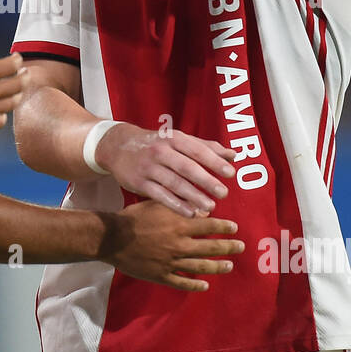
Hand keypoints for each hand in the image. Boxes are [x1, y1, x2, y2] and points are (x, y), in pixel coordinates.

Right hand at [94, 122, 237, 217]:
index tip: (230, 173)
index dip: (214, 161)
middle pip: (186, 167)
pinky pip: (160, 196)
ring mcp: (149, 167)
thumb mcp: (178, 139)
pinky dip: (176, 205)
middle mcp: (160, 151)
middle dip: (205, 180)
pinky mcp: (139, 183)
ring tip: (210, 207)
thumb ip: (205, 147)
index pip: (197, 150)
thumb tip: (232, 155)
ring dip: (193, 196)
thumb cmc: (156, 144)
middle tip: (223, 193)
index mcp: (173, 138)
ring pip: (173, 183)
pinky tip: (190, 213)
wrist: (118, 147)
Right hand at [102, 200, 243, 291]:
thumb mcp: (157, 204)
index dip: (224, 228)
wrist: (112, 238)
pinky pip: (182, 283)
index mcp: (179, 226)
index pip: (209, 227)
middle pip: (210, 248)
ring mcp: (171, 263)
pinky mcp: (161, 276)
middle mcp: (179, 246)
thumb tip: (202, 209)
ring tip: (229, 266)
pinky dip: (194, 286)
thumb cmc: (133, 217)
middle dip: (228, 248)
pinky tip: (205, 286)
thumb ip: (179, 205)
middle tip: (241, 247)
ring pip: (200, 267)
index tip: (235, 228)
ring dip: (217, 267)